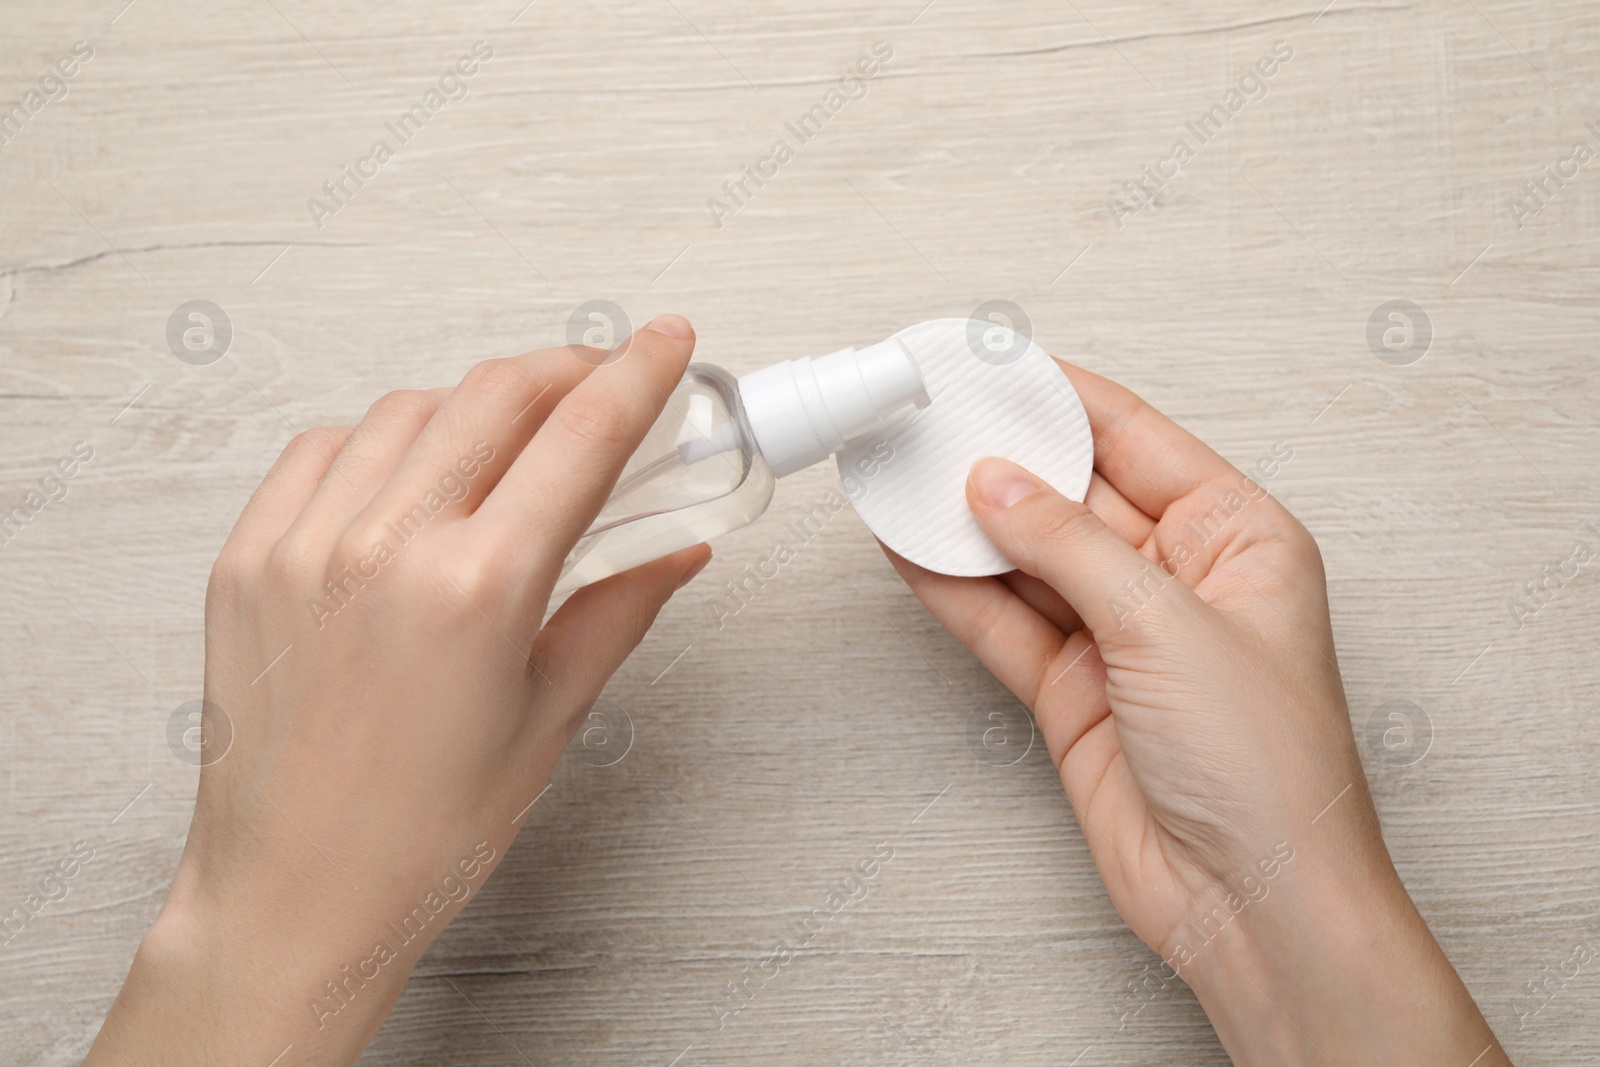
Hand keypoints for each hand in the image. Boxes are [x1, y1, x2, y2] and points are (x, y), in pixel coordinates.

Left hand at [89, 316, 710, 1065]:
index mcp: (477, 588)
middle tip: (604, 381)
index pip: (581, 436)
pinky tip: (412, 471)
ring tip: (510, 439)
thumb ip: (618, 610)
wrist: (295, 895)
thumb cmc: (421, 833)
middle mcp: (386, 547)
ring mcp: (305, 544)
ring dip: (476, 404)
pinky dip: (381, 438)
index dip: (638, 374)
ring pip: (409, 409)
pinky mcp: (249, 558)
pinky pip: (323, 449)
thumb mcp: (549, 719)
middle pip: (497, 396)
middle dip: (567, 369)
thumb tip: (676, 552)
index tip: (666, 342)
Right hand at [885, 360, 1509, 1065]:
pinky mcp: (1074, 692)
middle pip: (1074, 494)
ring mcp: (1121, 636)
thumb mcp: (1169, 627)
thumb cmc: (1268, 771)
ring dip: (967, 525)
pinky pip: (1005, 623)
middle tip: (931, 420)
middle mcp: (1179, 578)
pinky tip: (913, 552)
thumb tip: (997, 483)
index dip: (1060, 398)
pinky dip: (958, 590)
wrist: (1250, 904)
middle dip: (1003, 458)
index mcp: (1237, 536)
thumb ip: (1071, 549)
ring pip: (1029, 559)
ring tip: (901, 477)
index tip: (992, 366)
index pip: (1135, 438)